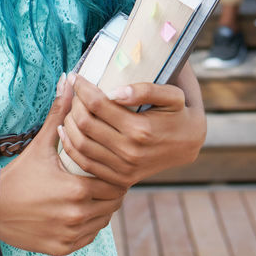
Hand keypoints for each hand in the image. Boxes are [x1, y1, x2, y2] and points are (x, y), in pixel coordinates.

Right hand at [0, 74, 127, 255]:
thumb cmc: (19, 175)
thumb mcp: (41, 144)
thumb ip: (59, 113)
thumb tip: (70, 81)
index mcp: (78, 189)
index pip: (115, 181)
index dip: (112, 172)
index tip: (105, 165)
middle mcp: (77, 216)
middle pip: (113, 202)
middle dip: (109, 190)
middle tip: (99, 179)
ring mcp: (70, 235)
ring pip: (103, 220)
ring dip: (101, 209)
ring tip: (89, 194)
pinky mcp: (62, 249)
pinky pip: (89, 238)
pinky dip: (88, 227)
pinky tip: (77, 212)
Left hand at [58, 73, 205, 186]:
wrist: (189, 145)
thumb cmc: (178, 114)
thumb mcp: (172, 96)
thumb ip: (146, 90)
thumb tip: (115, 91)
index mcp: (140, 128)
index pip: (97, 104)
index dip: (82, 88)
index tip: (75, 77)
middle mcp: (129, 151)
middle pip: (85, 123)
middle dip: (73, 104)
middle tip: (73, 92)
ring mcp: (123, 168)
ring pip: (80, 144)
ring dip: (69, 123)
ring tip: (69, 109)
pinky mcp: (120, 179)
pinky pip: (86, 164)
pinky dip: (70, 147)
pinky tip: (66, 132)